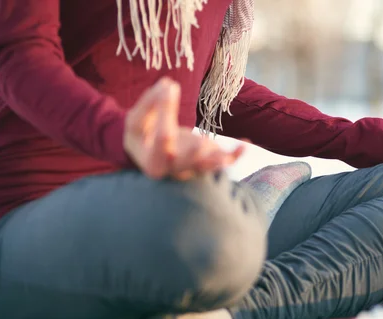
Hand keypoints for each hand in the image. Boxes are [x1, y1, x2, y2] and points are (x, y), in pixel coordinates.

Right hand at [123, 78, 244, 179]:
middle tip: (198, 144)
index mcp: (152, 161)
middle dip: (192, 154)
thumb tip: (168, 84)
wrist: (150, 152)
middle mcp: (173, 170)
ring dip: (218, 159)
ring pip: (206, 166)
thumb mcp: (137, 119)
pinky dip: (234, 155)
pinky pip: (222, 162)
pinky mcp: (206, 162)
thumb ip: (151, 102)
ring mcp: (192, 168)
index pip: (161, 138)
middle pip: (183, 161)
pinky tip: (245, 145)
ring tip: (228, 154)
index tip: (170, 86)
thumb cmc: (142, 134)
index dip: (165, 112)